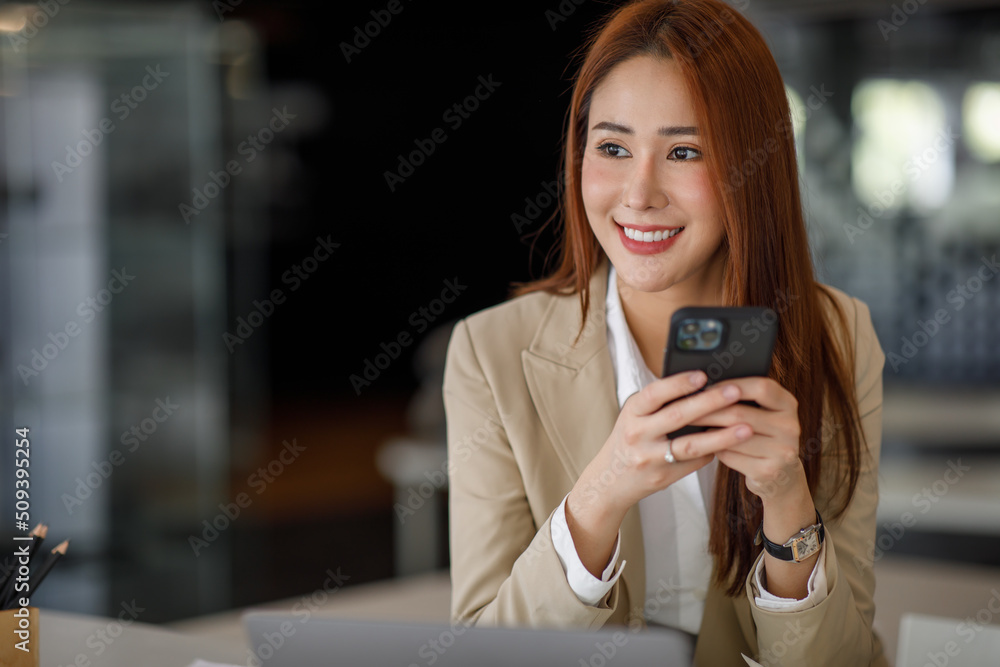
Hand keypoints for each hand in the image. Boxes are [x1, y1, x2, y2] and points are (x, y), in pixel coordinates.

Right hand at [564, 369, 752, 575]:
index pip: (655, 393)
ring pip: (690, 445)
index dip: (679, 383)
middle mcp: (638, 434)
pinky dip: (713, 452)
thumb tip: (699, 384)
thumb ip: (659, 403)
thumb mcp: (634, 416)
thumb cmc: (629, 440)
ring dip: (721, 436)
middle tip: (735, 392)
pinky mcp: (663, 477)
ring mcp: (650, 458)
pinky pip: (694, 462)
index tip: (703, 375)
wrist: (610, 481)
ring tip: (746, 427)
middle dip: (709, 402)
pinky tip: (731, 444)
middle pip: (677, 416)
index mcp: (631, 413)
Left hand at [673, 376, 804, 503]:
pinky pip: (731, 456)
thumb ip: (742, 399)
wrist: (781, 475)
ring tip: (689, 425)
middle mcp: (790, 427)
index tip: (707, 386)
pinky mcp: (768, 471)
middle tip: (683, 408)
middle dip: (708, 410)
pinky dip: (715, 449)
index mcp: (788, 405)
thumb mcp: (762, 414)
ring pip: (733, 436)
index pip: (762, 388)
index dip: (731, 385)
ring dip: (707, 431)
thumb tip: (703, 387)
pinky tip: (704, 445)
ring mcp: (782, 451)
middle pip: (741, 414)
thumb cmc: (761, 436)